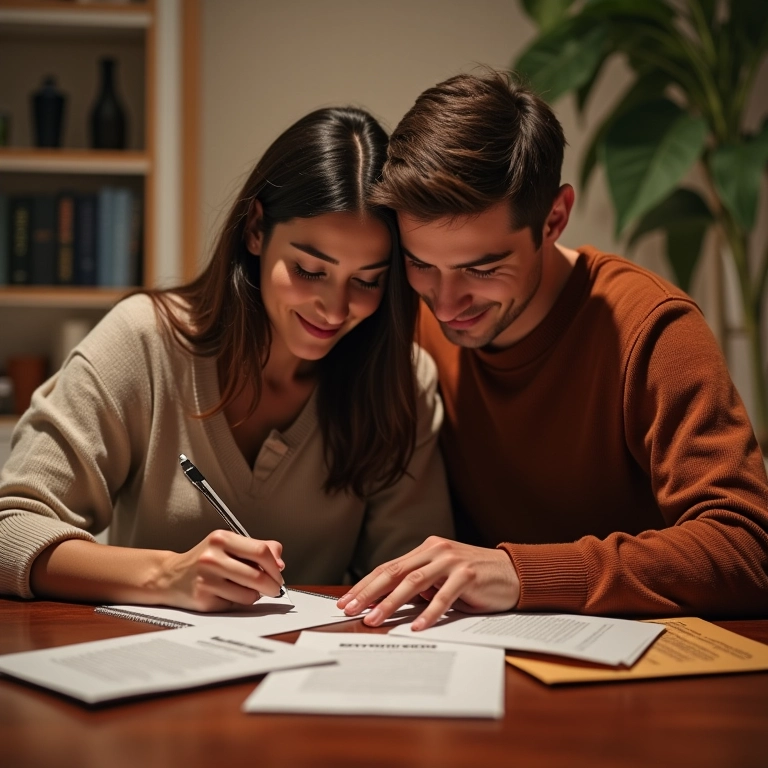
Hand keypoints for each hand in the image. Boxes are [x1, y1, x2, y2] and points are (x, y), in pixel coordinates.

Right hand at [157, 530, 284, 611]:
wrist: (170, 576)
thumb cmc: (205, 560)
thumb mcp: (228, 544)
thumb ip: (256, 548)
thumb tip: (280, 562)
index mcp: (221, 538)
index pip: (261, 551)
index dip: (275, 565)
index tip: (279, 572)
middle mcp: (212, 557)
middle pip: (258, 575)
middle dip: (273, 585)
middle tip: (275, 588)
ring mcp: (207, 579)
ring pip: (250, 594)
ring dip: (256, 595)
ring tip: (247, 589)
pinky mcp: (203, 600)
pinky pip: (236, 605)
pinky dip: (240, 602)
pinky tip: (230, 595)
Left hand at [337, 536, 519, 629]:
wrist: (512, 573)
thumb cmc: (474, 579)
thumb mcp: (442, 577)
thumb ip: (419, 584)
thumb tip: (386, 601)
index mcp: (426, 549)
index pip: (388, 567)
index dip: (365, 584)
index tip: (346, 601)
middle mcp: (436, 550)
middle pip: (395, 572)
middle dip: (369, 593)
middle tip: (350, 610)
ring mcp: (452, 561)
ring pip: (414, 582)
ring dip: (391, 603)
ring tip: (375, 620)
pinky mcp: (468, 575)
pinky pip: (443, 596)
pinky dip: (429, 613)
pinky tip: (417, 627)